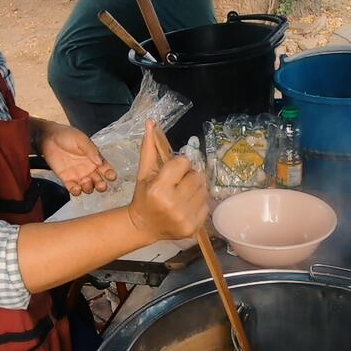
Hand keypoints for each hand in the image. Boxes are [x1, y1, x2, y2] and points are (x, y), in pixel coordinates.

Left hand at [36, 121, 116, 195]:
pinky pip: (73, 189)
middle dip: (101, 185)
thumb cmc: (66, 135)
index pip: (106, 169)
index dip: (110, 174)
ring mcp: (78, 175)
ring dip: (89, 188)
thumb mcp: (81, 139)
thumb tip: (100, 162)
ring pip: (88, 187)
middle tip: (101, 185)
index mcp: (94, 159)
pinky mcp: (67, 179)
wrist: (48, 137)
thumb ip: (91, 150)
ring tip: (85, 182)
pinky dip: (76, 191)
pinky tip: (76, 189)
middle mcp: (88, 169)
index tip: (111, 176)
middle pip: (98, 181)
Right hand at [128, 120, 209, 240]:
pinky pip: (207, 205)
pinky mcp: (193, 227)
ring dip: (196, 188)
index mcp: (158, 189)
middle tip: (179, 183)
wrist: (144, 226)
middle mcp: (173, 204)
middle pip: (196, 176)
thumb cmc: (144, 196)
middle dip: (189, 176)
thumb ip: (149, 148)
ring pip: (204, 190)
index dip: (180, 165)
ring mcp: (184, 217)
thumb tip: (151, 122)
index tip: (173, 171)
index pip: (183, 163)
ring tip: (183, 193)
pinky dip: (199, 202)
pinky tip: (187, 205)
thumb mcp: (144, 172)